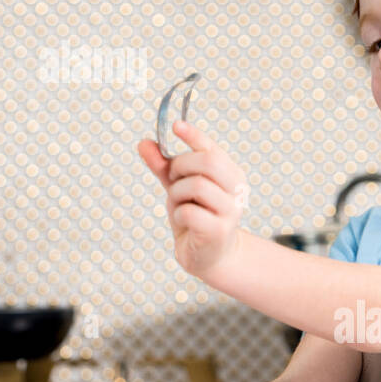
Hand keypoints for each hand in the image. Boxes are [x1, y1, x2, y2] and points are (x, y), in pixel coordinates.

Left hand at [137, 120, 247, 281]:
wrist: (207, 255)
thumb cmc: (196, 216)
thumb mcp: (178, 187)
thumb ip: (164, 166)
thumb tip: (143, 143)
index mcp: (232, 173)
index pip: (213, 147)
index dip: (194, 135)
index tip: (176, 126)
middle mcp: (237, 190)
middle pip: (208, 161)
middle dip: (181, 165)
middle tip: (173, 179)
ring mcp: (231, 211)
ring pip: (196, 185)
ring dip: (177, 193)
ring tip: (180, 204)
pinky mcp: (219, 231)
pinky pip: (188, 212)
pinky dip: (179, 214)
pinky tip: (185, 222)